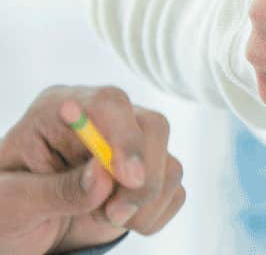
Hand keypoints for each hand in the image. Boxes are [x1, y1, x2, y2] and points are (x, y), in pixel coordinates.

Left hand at [0, 85, 186, 254]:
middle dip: (142, 179)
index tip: (128, 178)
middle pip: (151, 127)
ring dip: (145, 204)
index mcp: (59, 111)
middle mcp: (102, 120)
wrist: (18, 234)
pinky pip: (175, 189)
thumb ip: (54, 190)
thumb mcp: (12, 204)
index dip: (124, 137)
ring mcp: (129, 146)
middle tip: (115, 216)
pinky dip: (154, 215)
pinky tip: (121, 222)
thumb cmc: (4, 212)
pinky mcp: (149, 173)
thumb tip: (104, 178)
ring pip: (169, 162)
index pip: (107, 104)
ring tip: (104, 221)